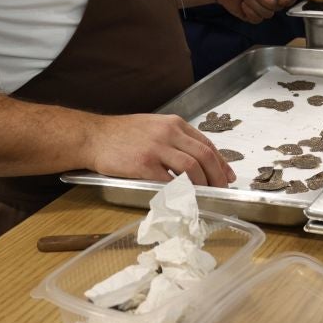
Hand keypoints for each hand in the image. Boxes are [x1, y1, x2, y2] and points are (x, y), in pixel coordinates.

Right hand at [85, 113, 234, 186]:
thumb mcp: (154, 126)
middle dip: (218, 176)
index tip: (228, 176)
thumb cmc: (122, 134)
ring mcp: (157, 148)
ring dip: (203, 185)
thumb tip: (196, 159)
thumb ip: (175, 139)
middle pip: (204, 156)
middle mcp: (169, 133)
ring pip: (192, 168)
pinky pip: (170, 181)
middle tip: (222, 189)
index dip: (221, 162)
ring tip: (206, 196)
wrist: (94, 136)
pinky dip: (181, 191)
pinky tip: (185, 198)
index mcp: (174, 124)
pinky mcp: (144, 164)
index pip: (206, 143)